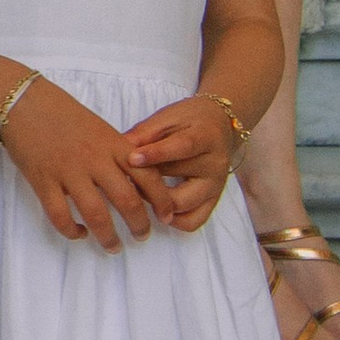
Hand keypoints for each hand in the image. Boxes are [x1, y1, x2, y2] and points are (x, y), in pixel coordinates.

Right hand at [0, 78, 156, 247]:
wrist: (25, 103)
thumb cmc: (64, 114)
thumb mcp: (100, 129)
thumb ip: (118, 153)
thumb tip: (137, 183)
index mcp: (112, 144)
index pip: (147, 176)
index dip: (161, 201)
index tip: (166, 217)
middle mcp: (94, 159)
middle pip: (126, 200)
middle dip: (139, 225)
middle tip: (142, 236)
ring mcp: (68, 171)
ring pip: (95, 214)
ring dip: (108, 236)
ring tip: (114, 247)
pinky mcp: (43, 181)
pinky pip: (60, 216)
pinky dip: (72, 231)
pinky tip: (80, 233)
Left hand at [117, 97, 237, 232]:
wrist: (221, 125)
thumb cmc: (189, 120)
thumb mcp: (167, 118)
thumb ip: (145, 133)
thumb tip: (119, 148)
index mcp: (206, 137)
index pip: (183, 147)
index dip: (156, 154)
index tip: (132, 159)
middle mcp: (215, 164)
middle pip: (180, 179)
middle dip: (149, 183)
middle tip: (126, 179)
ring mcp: (215, 185)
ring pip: (184, 205)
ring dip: (157, 203)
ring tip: (139, 192)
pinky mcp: (213, 200)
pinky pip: (193, 221)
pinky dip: (173, 220)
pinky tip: (156, 208)